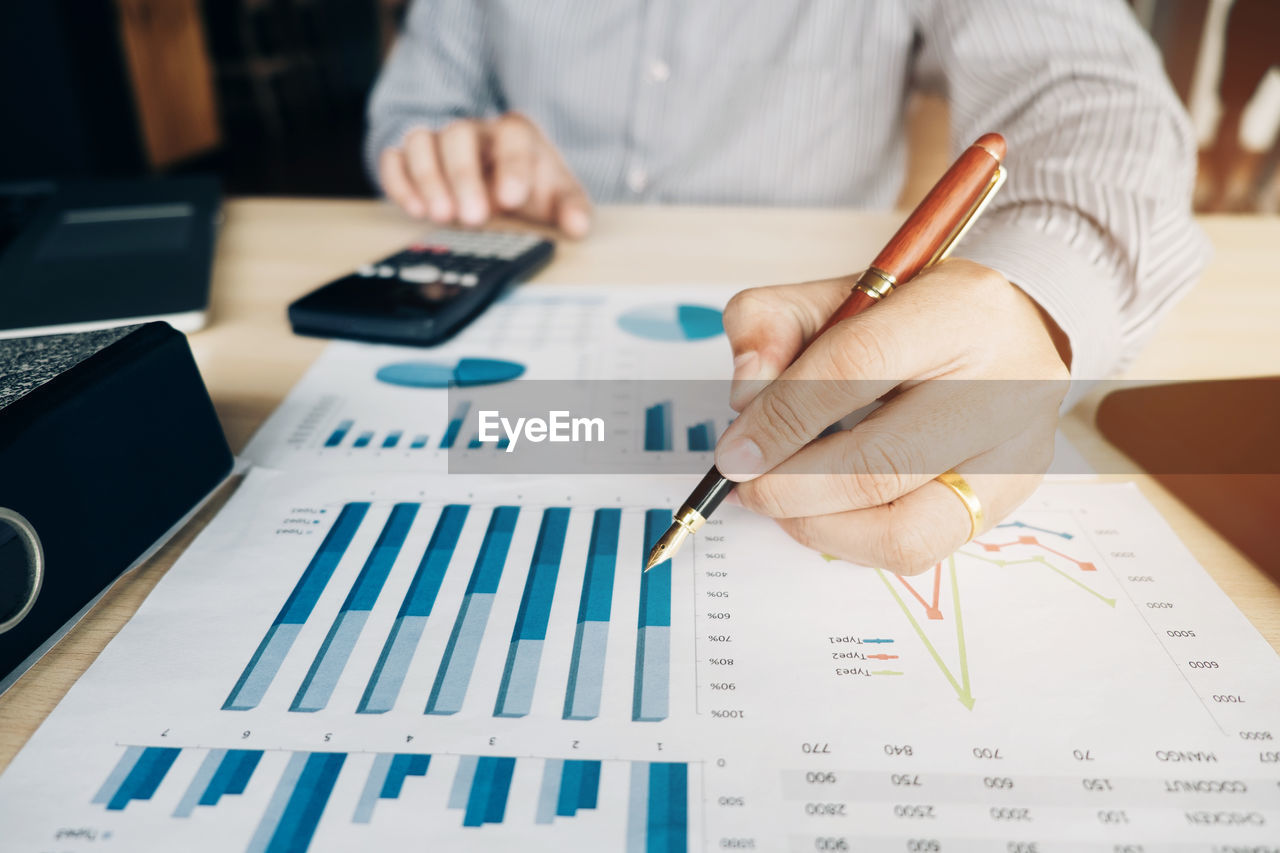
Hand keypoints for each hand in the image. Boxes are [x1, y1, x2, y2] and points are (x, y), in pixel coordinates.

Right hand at [377, 113, 591, 237]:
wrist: (496, 179)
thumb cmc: (528, 186)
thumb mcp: (556, 196)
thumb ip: (571, 209)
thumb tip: (578, 226)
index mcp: (514, 134)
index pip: (512, 135)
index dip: (511, 165)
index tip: (511, 199)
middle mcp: (474, 131)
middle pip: (459, 135)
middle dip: (463, 176)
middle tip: (473, 218)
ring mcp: (438, 142)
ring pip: (421, 141)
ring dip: (427, 178)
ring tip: (439, 216)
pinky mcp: (410, 159)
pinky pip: (394, 158)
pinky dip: (398, 181)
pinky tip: (413, 209)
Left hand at [716, 259, 1070, 574]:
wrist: (1013, 328)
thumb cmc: (914, 314)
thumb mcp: (836, 292)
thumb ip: (775, 322)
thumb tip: (746, 395)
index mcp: (958, 310)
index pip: (859, 365)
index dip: (783, 416)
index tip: (735, 450)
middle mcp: (1005, 385)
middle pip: (881, 463)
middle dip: (790, 487)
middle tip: (745, 484)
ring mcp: (1013, 453)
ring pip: (903, 530)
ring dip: (819, 527)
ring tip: (782, 502)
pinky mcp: (1009, 499)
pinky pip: (917, 550)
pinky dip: (853, 540)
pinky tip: (825, 511)